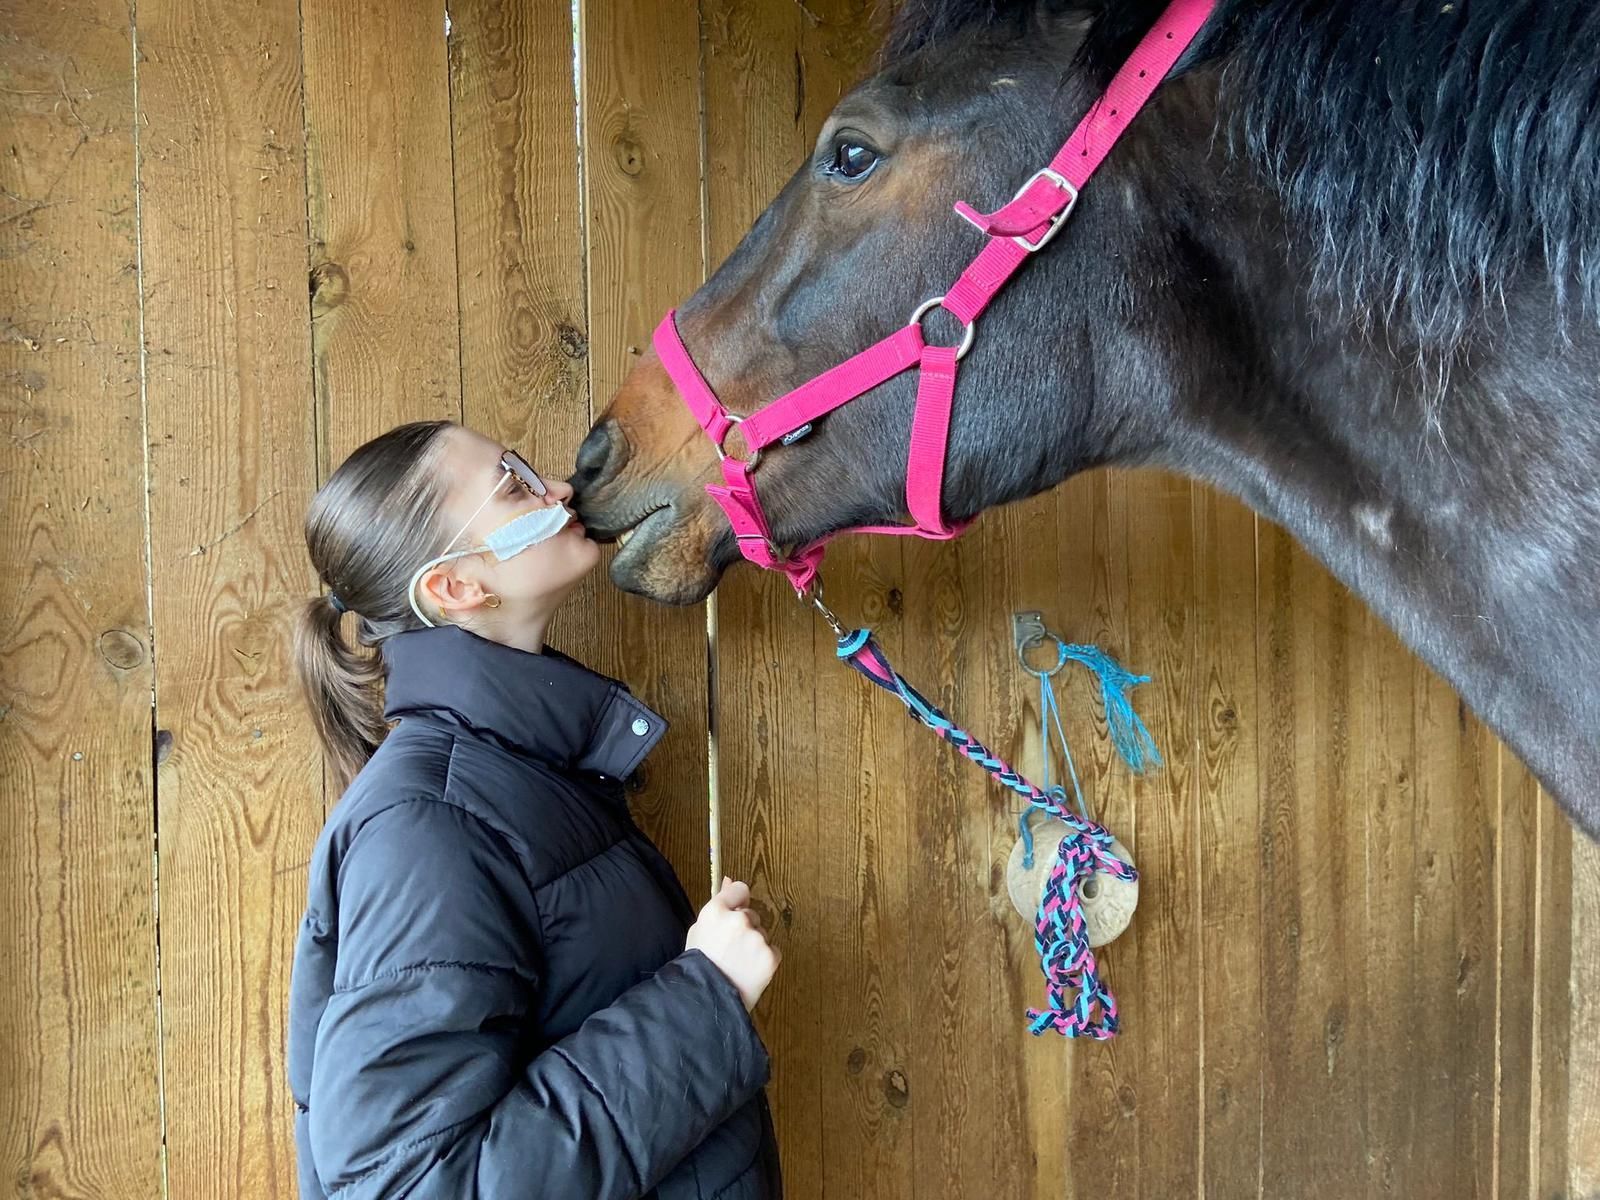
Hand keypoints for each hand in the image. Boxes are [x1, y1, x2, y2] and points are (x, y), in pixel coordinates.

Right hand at [685, 877, 780, 1011]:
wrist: (707, 999)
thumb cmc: (698, 964)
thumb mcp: (699, 929)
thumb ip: (717, 905)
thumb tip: (729, 880)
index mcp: (716, 911)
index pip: (739, 890)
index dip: (737, 902)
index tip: (735, 912)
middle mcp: (739, 920)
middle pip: (751, 914)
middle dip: (744, 928)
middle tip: (730, 949)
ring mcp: (756, 938)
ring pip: (761, 933)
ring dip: (754, 945)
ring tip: (737, 964)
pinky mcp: (770, 956)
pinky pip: (771, 950)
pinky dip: (763, 959)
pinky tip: (748, 971)